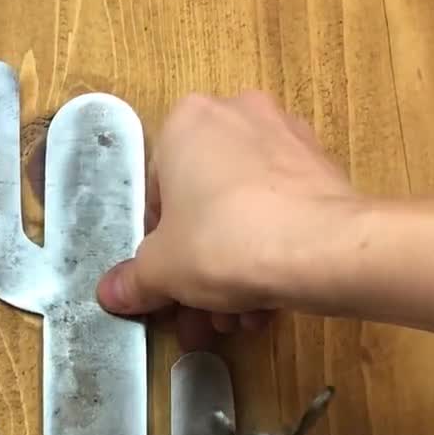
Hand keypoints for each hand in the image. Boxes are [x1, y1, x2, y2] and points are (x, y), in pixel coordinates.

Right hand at [96, 90, 358, 346]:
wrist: (322, 248)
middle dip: (200, 269)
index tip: (166, 286)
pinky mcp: (322, 169)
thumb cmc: (224, 242)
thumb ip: (133, 280)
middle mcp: (236, 115)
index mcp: (186, 122)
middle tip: (200, 316)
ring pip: (244, 215)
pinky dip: (270, 256)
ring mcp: (285, 139)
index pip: (156, 194)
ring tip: (237, 319)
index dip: (157, 250)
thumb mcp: (162, 270)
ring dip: (234, 272)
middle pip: (203, 206)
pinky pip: (281, 215)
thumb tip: (110, 293)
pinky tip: (267, 303)